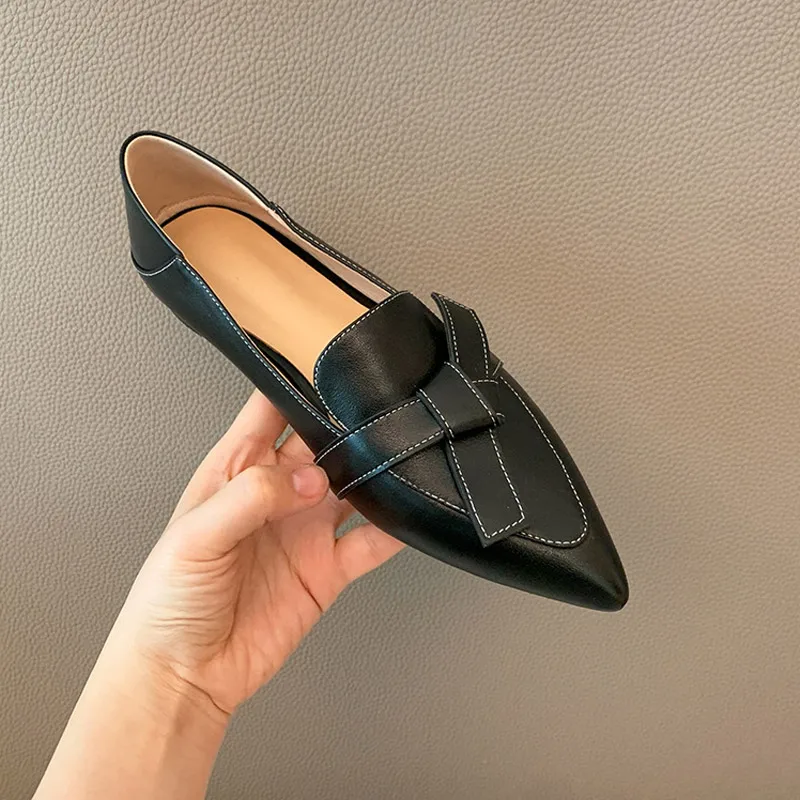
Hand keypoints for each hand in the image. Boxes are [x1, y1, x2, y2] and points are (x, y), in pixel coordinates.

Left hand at [108, 390, 403, 716]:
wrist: (186, 675)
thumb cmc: (168, 601)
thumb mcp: (195, 537)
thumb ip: (249, 497)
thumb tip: (306, 478)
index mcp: (235, 472)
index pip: (269, 412)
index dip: (295, 385)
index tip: (325, 365)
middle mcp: (274, 495)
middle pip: (321, 444)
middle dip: (346, 427)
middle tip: (376, 414)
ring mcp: (304, 531)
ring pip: (352, 487)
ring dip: (374, 474)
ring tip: (398, 459)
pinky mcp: (326, 569)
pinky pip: (368, 542)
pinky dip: (392, 529)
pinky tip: (407, 517)